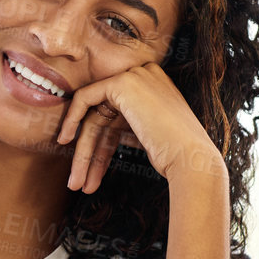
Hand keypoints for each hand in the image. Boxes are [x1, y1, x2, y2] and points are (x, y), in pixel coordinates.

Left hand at [54, 63, 225, 193]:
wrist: (192, 160)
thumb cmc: (177, 157)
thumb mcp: (149, 136)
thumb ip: (128, 127)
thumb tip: (97, 136)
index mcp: (155, 87)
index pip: (118, 114)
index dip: (100, 142)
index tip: (88, 168)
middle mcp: (147, 75)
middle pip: (105, 116)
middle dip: (89, 152)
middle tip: (79, 182)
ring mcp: (136, 76)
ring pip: (94, 115)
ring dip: (82, 152)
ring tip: (76, 183)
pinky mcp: (123, 83)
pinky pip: (85, 98)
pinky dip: (72, 120)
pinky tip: (66, 142)